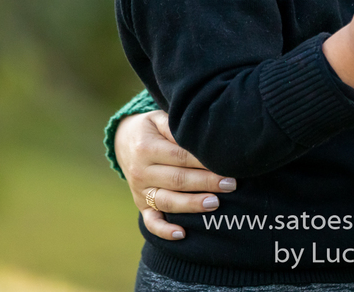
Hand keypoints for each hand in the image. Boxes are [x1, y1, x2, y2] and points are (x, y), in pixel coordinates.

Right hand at [115, 109, 236, 239]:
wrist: (123, 141)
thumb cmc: (151, 129)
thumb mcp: (159, 119)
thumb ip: (177, 128)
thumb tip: (201, 136)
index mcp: (146, 148)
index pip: (180, 156)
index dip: (203, 161)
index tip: (225, 164)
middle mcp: (141, 171)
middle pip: (177, 179)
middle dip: (206, 183)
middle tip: (230, 184)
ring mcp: (140, 191)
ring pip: (168, 201)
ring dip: (192, 204)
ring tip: (215, 203)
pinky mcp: (141, 204)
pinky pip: (151, 221)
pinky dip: (164, 230)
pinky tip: (181, 234)